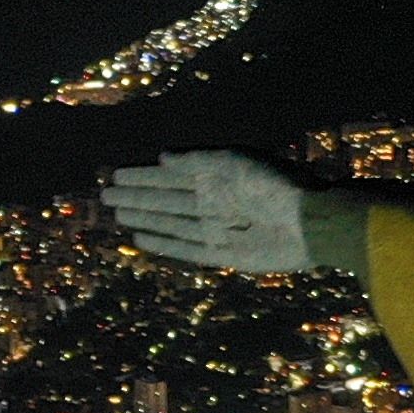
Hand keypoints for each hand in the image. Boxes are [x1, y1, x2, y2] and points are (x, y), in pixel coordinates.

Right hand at [103, 151, 310, 272]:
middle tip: (106, 194)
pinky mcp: (221, 255)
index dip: (142, 175)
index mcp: (213, 177)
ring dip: (143, 217)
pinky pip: (184, 249)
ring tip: (117, 213)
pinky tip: (141, 239)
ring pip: (169, 222)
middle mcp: (210, 203)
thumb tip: (163, 157)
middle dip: (136, 196)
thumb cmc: (274, 185)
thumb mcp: (234, 162)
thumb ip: (198, 160)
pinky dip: (162, 244)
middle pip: (164, 199)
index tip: (115, 174)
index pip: (168, 175)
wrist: (307, 223)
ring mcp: (214, 229)